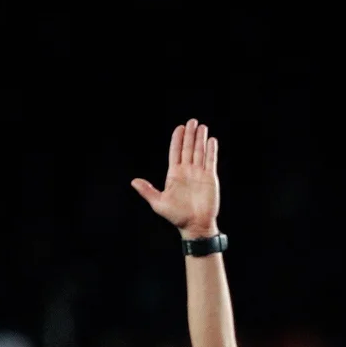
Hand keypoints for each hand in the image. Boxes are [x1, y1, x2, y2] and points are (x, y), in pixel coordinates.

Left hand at [131, 120, 220, 238]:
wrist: (195, 225)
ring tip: (202, 127)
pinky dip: (211, 151)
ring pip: (200, 152)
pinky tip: (212, 141)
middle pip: (189, 148)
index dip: (177, 139)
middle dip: (190, 134)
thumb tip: (134, 181)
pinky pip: (211, 161)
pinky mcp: (210, 178)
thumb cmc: (177, 216)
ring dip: (201, 139)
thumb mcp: (158, 203)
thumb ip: (147, 191)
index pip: (176, 152)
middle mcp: (187, 171)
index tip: (180, 128)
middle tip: (192, 121)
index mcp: (174, 174)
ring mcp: (199, 174)